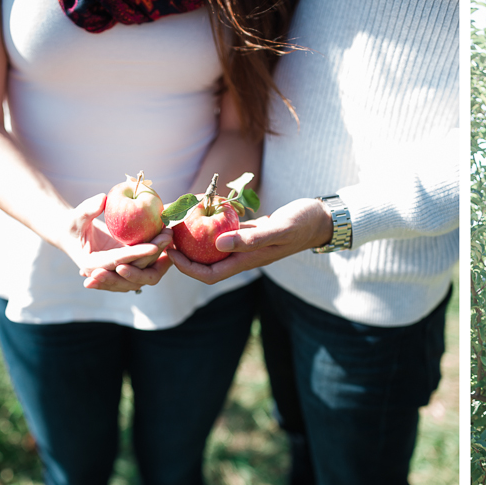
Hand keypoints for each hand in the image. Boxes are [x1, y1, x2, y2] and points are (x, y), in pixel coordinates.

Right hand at [66, 194, 173, 292]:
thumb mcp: (76, 216)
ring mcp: (120, 270)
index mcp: (92, 265)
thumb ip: (87, 209)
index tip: (154, 246)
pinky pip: (146, 263)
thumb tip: (103, 198)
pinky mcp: (128, 265)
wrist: (73, 234)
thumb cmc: (72, 224)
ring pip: (144, 268)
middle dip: (154, 253)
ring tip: (169, 233)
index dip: (137, 254)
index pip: (118, 261)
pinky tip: (169, 238)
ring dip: (159, 254)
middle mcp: (108, 272)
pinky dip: (158, 253)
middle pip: (136, 268)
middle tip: (167, 235)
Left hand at [168, 198, 332, 284]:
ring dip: (192, 239)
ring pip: (211, 247)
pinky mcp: (248, 232)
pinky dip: (208, 224)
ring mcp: (245, 244)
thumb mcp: (278, 229)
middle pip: (205, 263)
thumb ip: (251, 238)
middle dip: (183, 254)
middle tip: (164, 237)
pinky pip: (222, 231)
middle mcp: (242, 256)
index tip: (169, 252)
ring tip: (174, 222)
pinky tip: (198, 210)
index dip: (186, 268)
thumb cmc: (302, 224)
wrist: (321, 218)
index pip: (208, 274)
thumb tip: (217, 244)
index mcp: (247, 261)